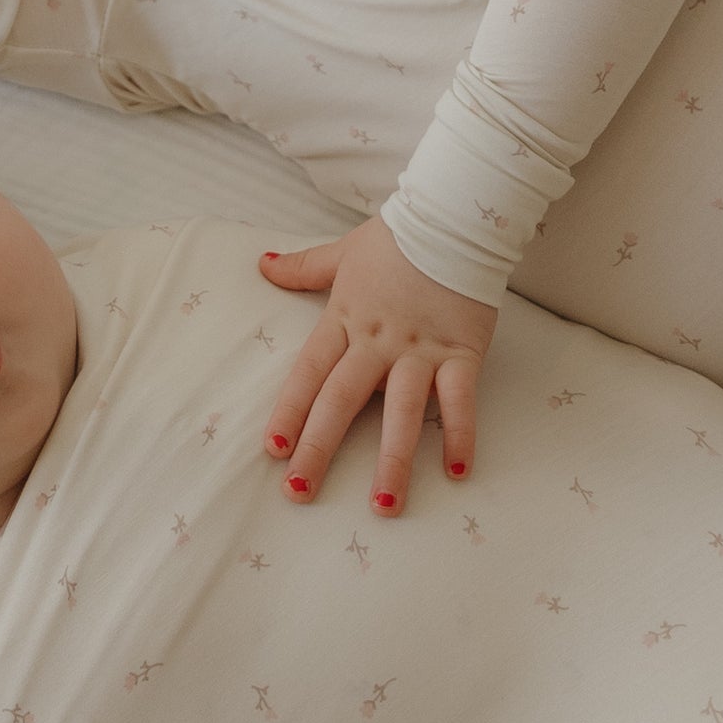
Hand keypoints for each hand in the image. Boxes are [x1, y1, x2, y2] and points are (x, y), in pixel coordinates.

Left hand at [258, 216, 496, 512]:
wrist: (455, 216)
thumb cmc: (398, 238)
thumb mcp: (342, 252)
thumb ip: (302, 268)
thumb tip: (260, 264)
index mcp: (344, 320)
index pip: (309, 373)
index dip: (290, 410)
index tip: (274, 449)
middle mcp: (377, 342)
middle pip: (342, 401)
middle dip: (319, 448)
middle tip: (300, 492)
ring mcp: (420, 350)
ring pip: (400, 412)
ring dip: (392, 461)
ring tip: (382, 506)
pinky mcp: (462, 352)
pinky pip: (459, 400)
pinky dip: (459, 434)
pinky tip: (458, 471)